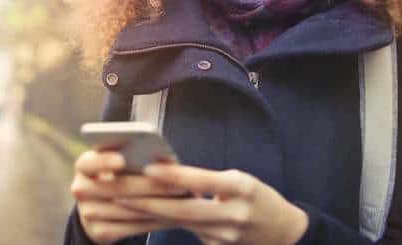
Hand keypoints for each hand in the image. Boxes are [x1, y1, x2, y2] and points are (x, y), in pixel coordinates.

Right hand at [70, 150, 189, 243]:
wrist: (101, 206)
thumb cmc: (120, 174)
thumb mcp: (120, 160)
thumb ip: (134, 154)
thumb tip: (165, 157)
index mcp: (84, 165)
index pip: (88, 162)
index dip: (104, 161)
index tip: (122, 159)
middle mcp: (81, 189)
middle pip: (116, 188)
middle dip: (150, 186)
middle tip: (179, 184)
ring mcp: (88, 214)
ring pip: (128, 209)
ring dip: (158, 205)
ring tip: (184, 199)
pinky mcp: (100, 233)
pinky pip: (132, 227)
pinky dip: (155, 221)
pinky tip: (174, 215)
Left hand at [115, 164, 308, 244]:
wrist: (283, 232)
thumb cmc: (258, 197)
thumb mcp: (240, 180)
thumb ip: (208, 180)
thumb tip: (168, 172)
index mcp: (240, 187)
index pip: (202, 181)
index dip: (175, 176)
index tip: (148, 168)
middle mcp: (232, 213)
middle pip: (184, 208)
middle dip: (149, 201)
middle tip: (118, 192)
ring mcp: (223, 234)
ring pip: (179, 222)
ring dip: (148, 213)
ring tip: (119, 204)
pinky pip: (185, 230)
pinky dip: (162, 222)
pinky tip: (140, 216)